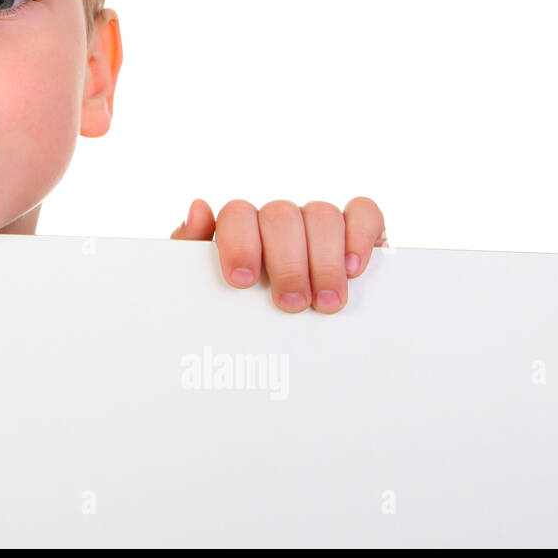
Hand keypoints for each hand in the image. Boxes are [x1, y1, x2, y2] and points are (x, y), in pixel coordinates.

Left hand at [170, 197, 386, 313]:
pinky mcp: (358, 229)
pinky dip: (359, 236)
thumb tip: (199, 208)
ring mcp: (318, 222)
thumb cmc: (241, 312)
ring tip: (325, 302)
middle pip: (281, 216)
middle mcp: (279, 220)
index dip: (240, 243)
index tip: (243, 281)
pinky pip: (364, 212)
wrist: (283, 349)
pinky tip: (353, 270)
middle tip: (290, 305)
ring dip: (324, 261)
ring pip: (322, 215)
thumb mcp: (211, 291)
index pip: (237, 213)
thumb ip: (193, 250)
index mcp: (241, 228)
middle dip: (286, 263)